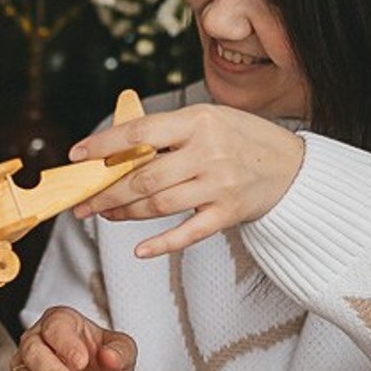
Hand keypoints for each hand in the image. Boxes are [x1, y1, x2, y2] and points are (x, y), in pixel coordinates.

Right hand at [10, 306, 137, 370]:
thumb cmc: (105, 360)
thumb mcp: (123, 352)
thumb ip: (120, 352)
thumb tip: (109, 357)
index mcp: (59, 322)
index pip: (55, 328)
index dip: (66, 345)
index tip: (82, 362)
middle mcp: (34, 341)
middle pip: (32, 354)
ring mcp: (23, 369)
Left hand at [69, 103, 304, 256]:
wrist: (293, 167)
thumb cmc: (241, 139)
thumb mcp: (208, 119)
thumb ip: (166, 131)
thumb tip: (113, 147)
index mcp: (198, 121)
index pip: (140, 133)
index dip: (104, 145)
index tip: (77, 156)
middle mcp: (208, 152)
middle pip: (143, 176)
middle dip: (106, 192)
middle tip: (83, 203)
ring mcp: (219, 185)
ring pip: (158, 204)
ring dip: (125, 213)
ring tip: (105, 215)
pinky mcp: (227, 213)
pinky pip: (188, 233)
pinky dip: (161, 244)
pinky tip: (139, 250)